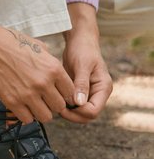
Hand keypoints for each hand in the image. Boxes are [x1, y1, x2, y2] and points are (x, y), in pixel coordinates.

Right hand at [0, 27, 76, 123]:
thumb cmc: (12, 43)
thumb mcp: (39, 47)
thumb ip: (51, 62)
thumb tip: (56, 73)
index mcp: (54, 69)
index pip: (71, 93)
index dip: (65, 95)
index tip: (58, 94)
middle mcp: (44, 83)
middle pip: (60, 107)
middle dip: (53, 105)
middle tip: (45, 100)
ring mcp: (28, 94)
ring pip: (46, 117)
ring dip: (41, 112)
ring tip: (34, 105)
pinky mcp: (13, 102)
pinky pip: (27, 119)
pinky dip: (26, 115)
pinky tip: (22, 106)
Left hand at [62, 3, 112, 123]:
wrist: (79, 41)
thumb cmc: (83, 49)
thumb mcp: (82, 65)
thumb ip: (81, 84)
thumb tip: (80, 103)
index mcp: (104, 88)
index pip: (93, 111)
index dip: (78, 112)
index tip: (63, 105)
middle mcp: (98, 94)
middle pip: (87, 117)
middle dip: (72, 115)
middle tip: (57, 107)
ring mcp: (90, 95)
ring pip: (80, 114)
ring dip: (68, 113)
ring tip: (55, 103)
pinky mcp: (80, 94)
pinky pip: (74, 107)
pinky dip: (65, 106)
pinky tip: (55, 100)